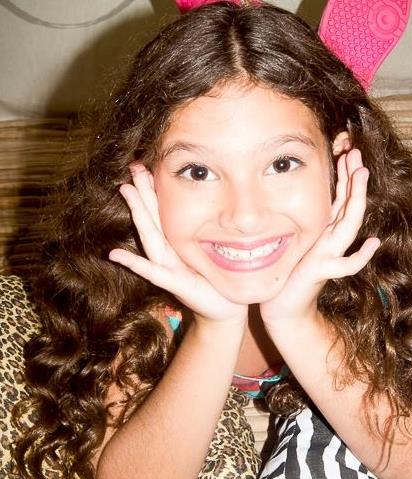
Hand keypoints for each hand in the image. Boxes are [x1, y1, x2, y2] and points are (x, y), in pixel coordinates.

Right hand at [109, 164, 247, 324]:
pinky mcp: (174, 285)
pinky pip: (153, 272)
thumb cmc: (216, 279)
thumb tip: (204, 209)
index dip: (154, 192)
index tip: (147, 166)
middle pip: (153, 219)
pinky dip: (134, 264)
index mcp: (177, 244)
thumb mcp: (207, 253)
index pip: (162, 213)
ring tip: (126, 190)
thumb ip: (198, 236)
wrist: (225, 309)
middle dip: (143, 193)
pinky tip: (115, 254)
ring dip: (138, 214)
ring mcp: (169, 268)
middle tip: (133, 167)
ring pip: (151, 236)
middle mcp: (170, 253)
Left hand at [260, 149, 379, 327]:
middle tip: (355, 151)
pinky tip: (373, 243)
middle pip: (348, 205)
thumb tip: (315, 198)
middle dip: (353, 178)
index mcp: (325, 229)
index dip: (344, 173)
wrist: (283, 305)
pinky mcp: (321, 271)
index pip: (340, 197)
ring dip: (356, 201)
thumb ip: (309, 221)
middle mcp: (331, 240)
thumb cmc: (288, 270)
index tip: (345, 146)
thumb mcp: (298, 238)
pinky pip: (345, 265)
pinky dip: (360, 256)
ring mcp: (329, 255)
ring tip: (361, 175)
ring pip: (348, 226)